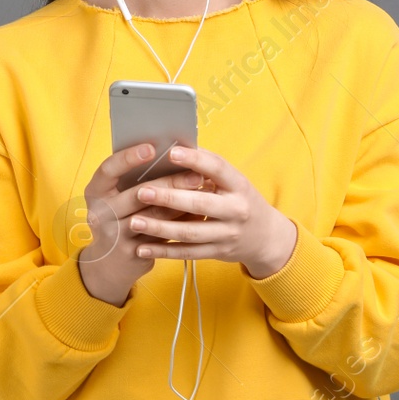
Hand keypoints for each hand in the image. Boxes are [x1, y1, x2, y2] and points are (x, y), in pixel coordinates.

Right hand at [75, 140, 203, 306]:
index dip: (128, 158)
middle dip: (170, 182)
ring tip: (203, 191)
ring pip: (154, 216)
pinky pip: (162, 235)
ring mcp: (115, 235)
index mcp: (95, 192)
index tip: (152, 148)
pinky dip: (181, 223)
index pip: (108, 169)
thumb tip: (172, 154)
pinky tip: (199, 214)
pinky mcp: (132, 252)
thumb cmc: (118, 219)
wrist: (109, 264)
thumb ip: (134, 180)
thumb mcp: (116, 198)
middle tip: (196, 173)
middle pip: (138, 193)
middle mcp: (100, 213)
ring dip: (182, 202)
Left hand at [127, 145, 297, 278]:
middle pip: (200, 204)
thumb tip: (174, 146)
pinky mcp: (218, 252)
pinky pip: (187, 253)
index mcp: (239, 185)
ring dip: (159, 228)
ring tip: (133, 221)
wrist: (265, 236)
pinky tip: (141, 247)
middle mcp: (236, 210)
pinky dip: (163, 251)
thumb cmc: (240, 199)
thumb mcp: (233, 181)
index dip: (195, 160)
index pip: (217, 169)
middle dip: (169, 198)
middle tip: (141, 192)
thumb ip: (208, 167)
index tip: (171, 153)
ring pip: (190, 233)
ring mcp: (227, 234)